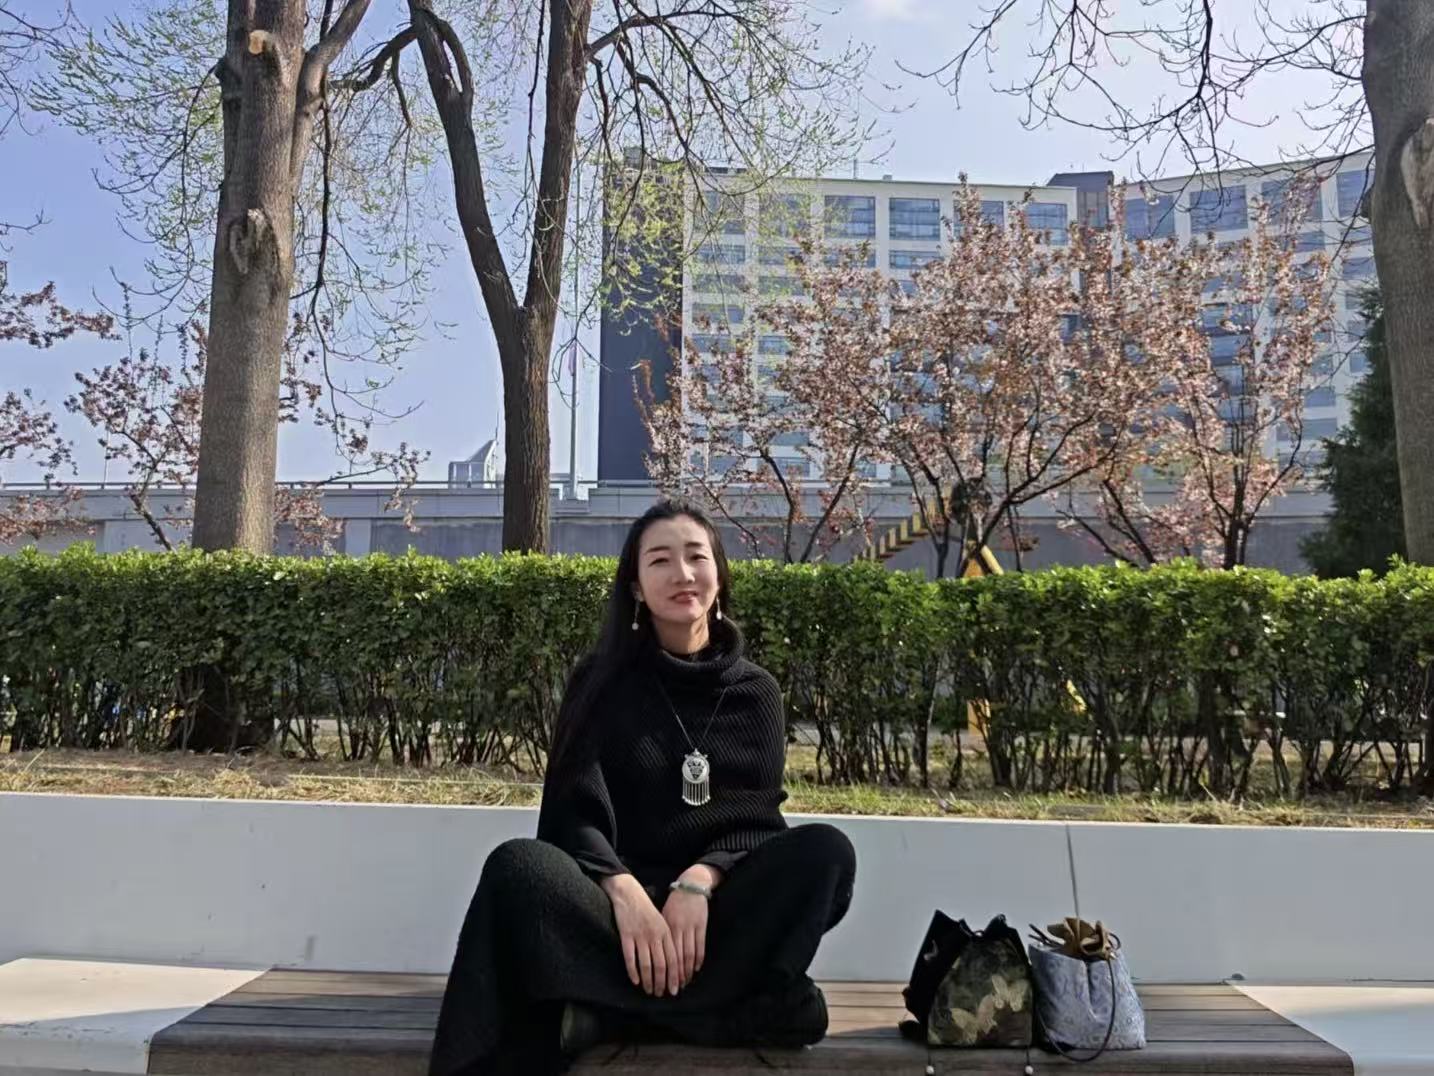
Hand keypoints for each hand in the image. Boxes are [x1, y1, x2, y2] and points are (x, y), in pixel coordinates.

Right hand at [601, 873, 680, 996]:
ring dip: (648, 981)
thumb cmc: (646, 910)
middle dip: (662, 983)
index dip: (675, 977)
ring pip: (646, 964)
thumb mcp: (661, 922)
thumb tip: (672, 964)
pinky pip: (630, 958)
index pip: (674, 959)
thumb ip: (666, 940)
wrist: (629, 893)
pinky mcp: (626, 935)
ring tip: (648, 990)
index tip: (675, 989)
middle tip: (661, 994)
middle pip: (661, 965)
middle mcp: (655, 935)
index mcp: (666, 932)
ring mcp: (640, 935)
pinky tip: (635, 981)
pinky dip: (633, 971)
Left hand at [663, 865, 720, 986]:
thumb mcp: (663, 915)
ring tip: (685, 982)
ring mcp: (691, 927)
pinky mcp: (701, 925)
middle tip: (673, 989)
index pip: (664, 953)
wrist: (691, 885)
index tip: (661, 982)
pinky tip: (696, 969)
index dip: (663, 969)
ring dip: (687, 971)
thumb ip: (661, 932)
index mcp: (666, 927)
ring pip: (688, 954)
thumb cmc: (675, 902)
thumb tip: (655, 952)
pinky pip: (700, 946)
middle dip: (675, 975)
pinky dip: (698, 959)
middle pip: (676, 957)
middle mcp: (677, 928)